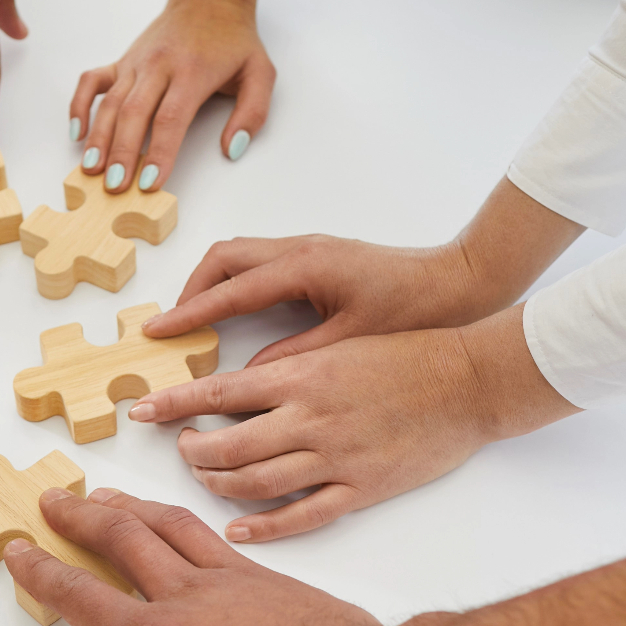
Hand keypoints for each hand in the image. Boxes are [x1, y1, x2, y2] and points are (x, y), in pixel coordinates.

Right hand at [3, 488, 392, 625]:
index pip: (81, 598)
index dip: (42, 573)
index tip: (17, 550)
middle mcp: (183, 597)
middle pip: (118, 540)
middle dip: (77, 518)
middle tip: (51, 499)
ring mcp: (228, 580)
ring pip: (164, 525)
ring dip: (125, 506)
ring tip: (101, 496)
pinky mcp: (267, 578)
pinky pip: (210, 533)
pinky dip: (180, 517)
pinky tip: (180, 522)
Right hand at [71, 0, 270, 193]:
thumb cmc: (233, 40)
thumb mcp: (260, 72)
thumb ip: (252, 113)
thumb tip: (231, 148)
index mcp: (192, 72)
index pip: (171, 118)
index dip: (159, 152)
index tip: (150, 182)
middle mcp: (158, 66)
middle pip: (134, 114)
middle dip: (122, 152)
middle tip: (115, 186)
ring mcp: (135, 63)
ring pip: (109, 103)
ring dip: (98, 138)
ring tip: (91, 170)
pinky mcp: (121, 61)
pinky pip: (91, 82)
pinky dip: (79, 106)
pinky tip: (77, 133)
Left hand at [129, 308, 578, 541]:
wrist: (469, 381)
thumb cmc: (403, 356)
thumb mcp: (335, 349)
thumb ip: (285, 371)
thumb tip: (234, 390)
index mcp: (301, 377)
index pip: (217, 392)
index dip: (173, 405)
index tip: (140, 412)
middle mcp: (311, 418)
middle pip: (226, 446)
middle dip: (192, 453)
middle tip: (180, 450)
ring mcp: (335, 458)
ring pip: (255, 483)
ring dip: (218, 486)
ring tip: (204, 479)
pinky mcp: (361, 489)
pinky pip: (302, 516)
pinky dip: (263, 528)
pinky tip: (238, 531)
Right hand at [143, 235, 481, 363]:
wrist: (466, 281)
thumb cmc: (418, 310)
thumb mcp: (351, 344)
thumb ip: (295, 358)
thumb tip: (249, 377)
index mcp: (303, 266)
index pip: (229, 290)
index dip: (190, 313)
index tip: (158, 331)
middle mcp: (300, 249)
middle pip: (223, 258)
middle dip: (192, 290)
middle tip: (173, 326)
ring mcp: (308, 248)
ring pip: (239, 256)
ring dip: (212, 284)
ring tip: (195, 319)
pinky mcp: (318, 257)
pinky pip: (259, 262)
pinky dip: (235, 283)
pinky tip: (234, 311)